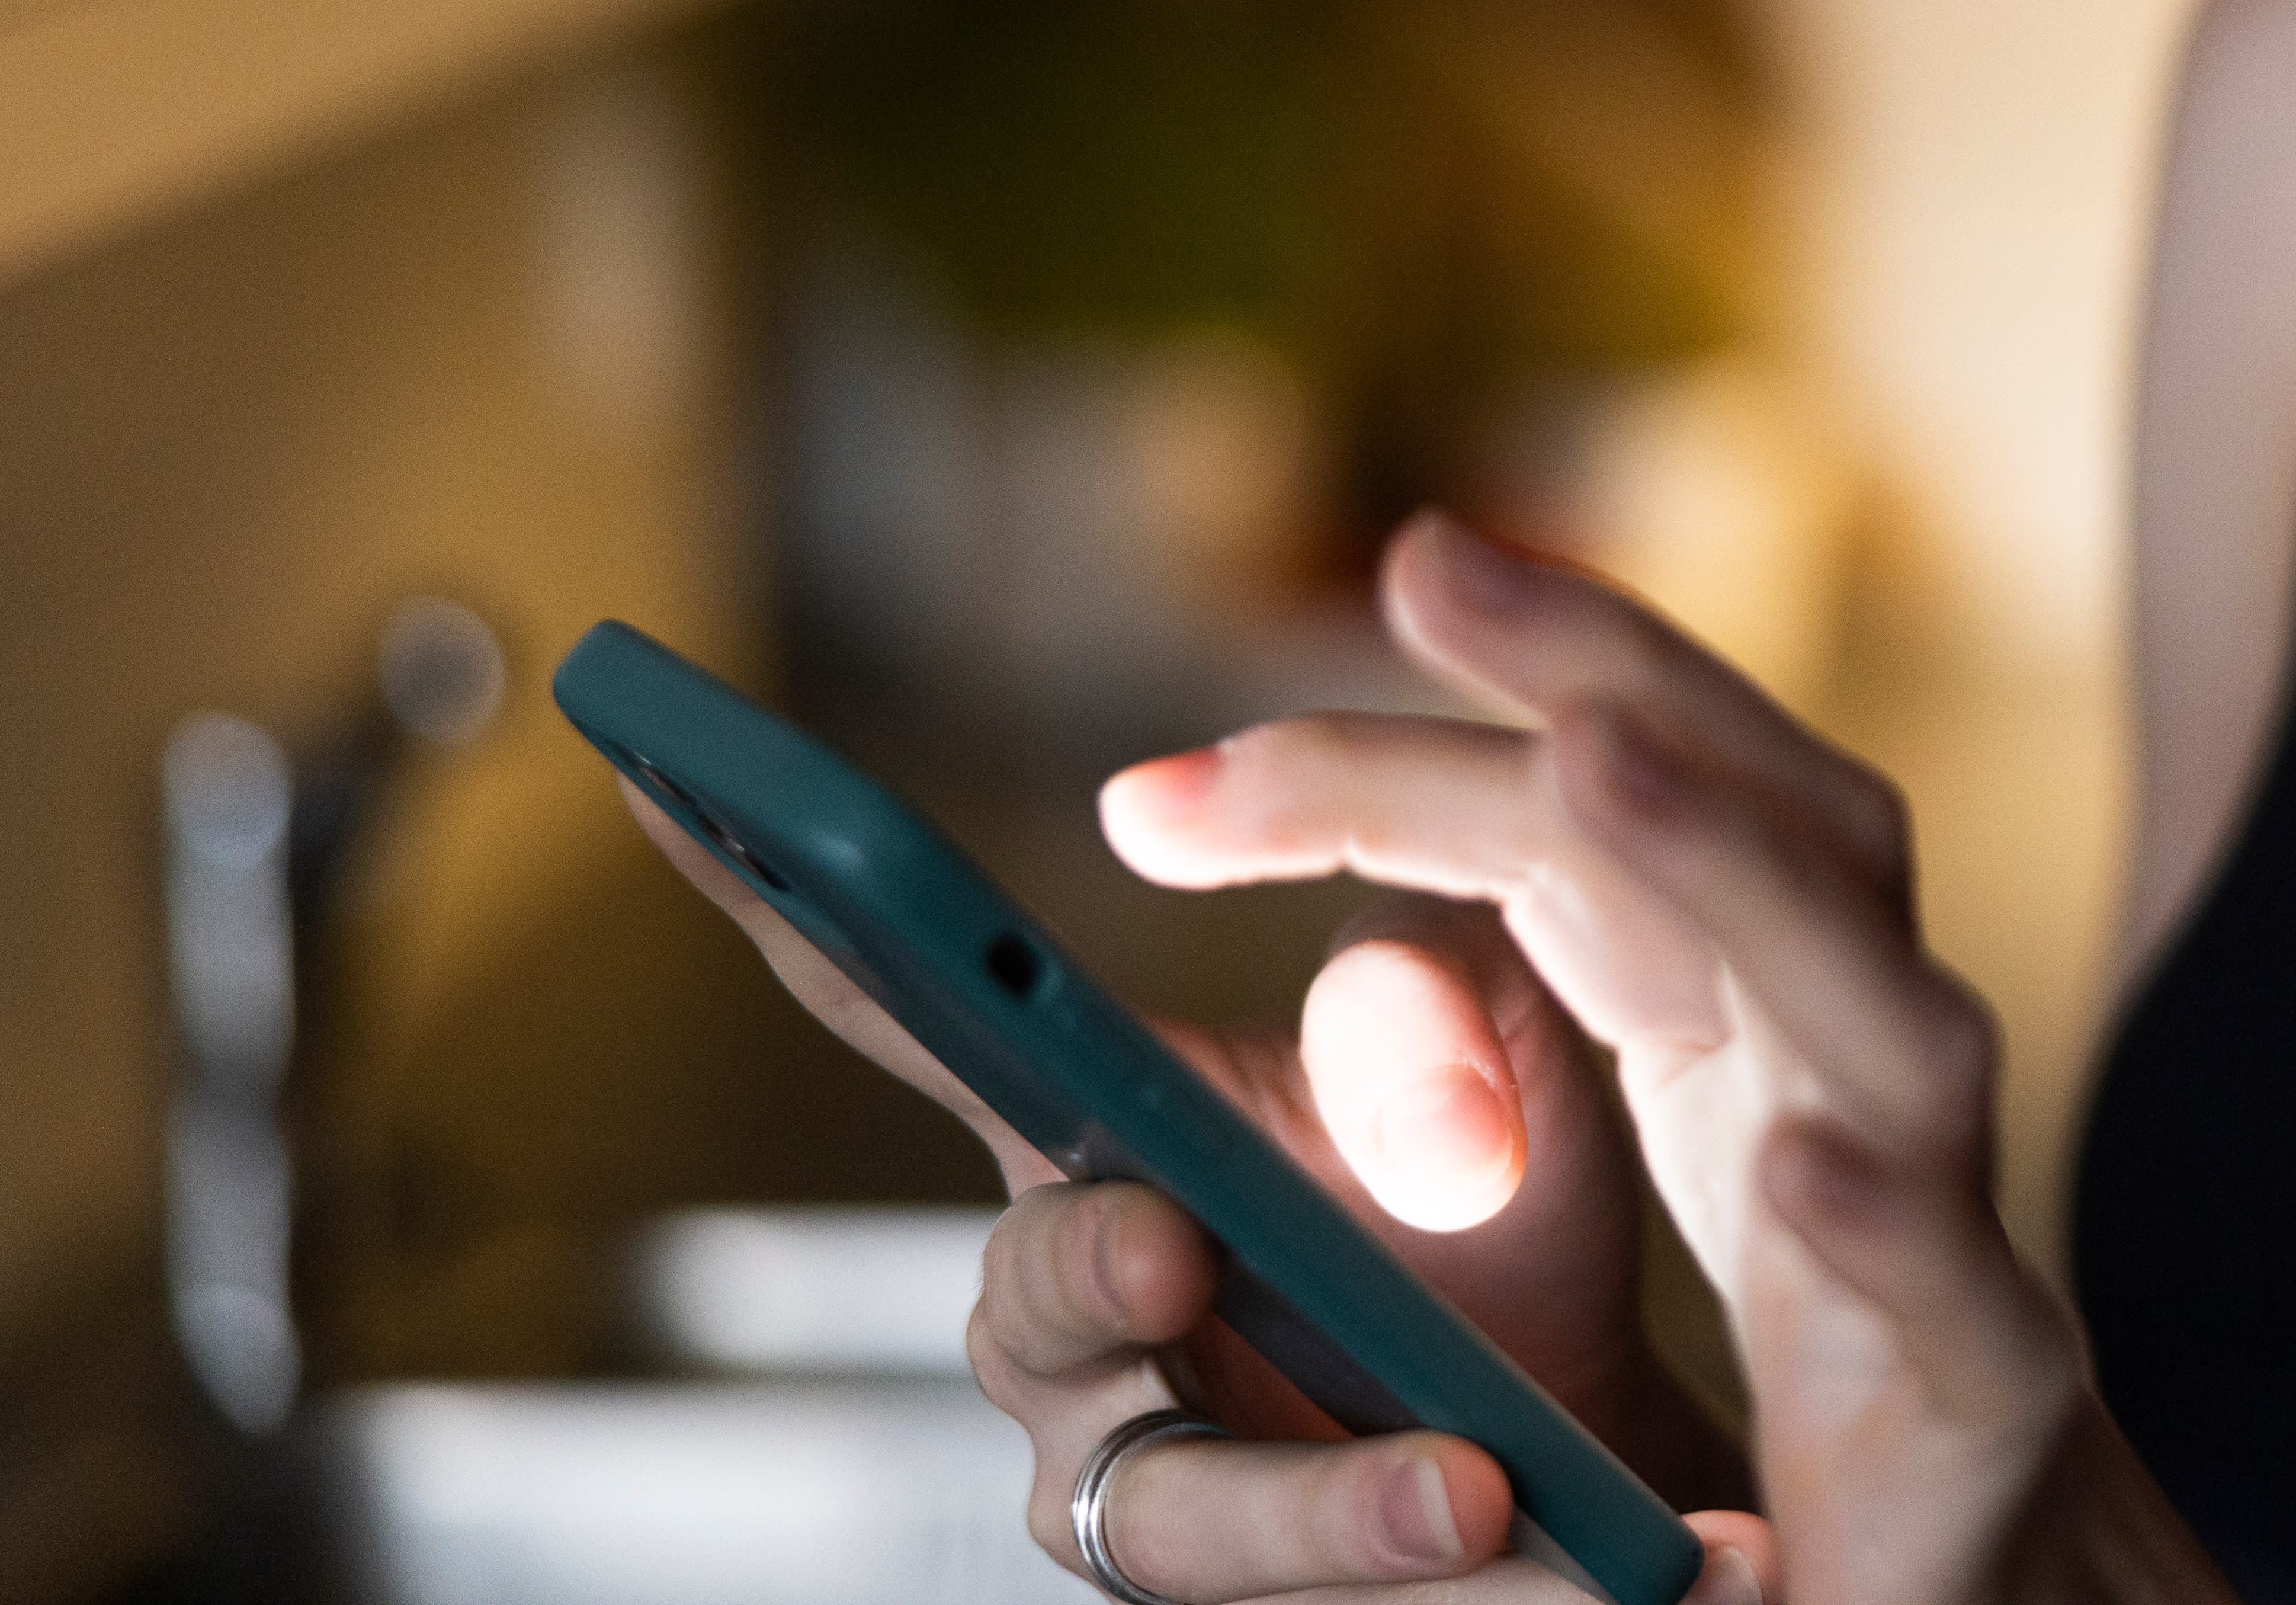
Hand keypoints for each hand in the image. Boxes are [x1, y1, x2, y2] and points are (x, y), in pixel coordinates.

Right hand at [621, 778, 1751, 1596]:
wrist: (1616, 1445)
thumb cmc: (1499, 1222)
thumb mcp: (1499, 1070)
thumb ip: (1432, 1012)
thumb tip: (1411, 1019)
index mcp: (1097, 1138)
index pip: (923, 1009)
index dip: (795, 903)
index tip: (679, 773)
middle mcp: (1081, 1325)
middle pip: (1032, 1297)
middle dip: (1089, 1268)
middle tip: (1170, 1242)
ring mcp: (1158, 1494)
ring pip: (1193, 1517)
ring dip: (1338, 1501)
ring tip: (1477, 1485)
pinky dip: (1491, 1591)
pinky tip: (1615, 1569)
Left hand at [1101, 516, 2232, 1604]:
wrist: (1979, 1599)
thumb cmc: (1778, 1414)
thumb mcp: (1578, 1227)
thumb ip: (1462, 1088)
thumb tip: (1332, 972)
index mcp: (1757, 1022)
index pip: (1603, 822)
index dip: (1413, 752)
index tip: (1168, 777)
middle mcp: (1866, 1076)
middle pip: (1768, 821)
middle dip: (1602, 670)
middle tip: (1415, 556)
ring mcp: (1947, 1228)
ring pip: (1886, 1010)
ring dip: (1738, 873)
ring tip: (1591, 767)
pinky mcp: (1989, 1401)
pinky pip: (1951, 1290)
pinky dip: (1877, 1217)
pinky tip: (1791, 1173)